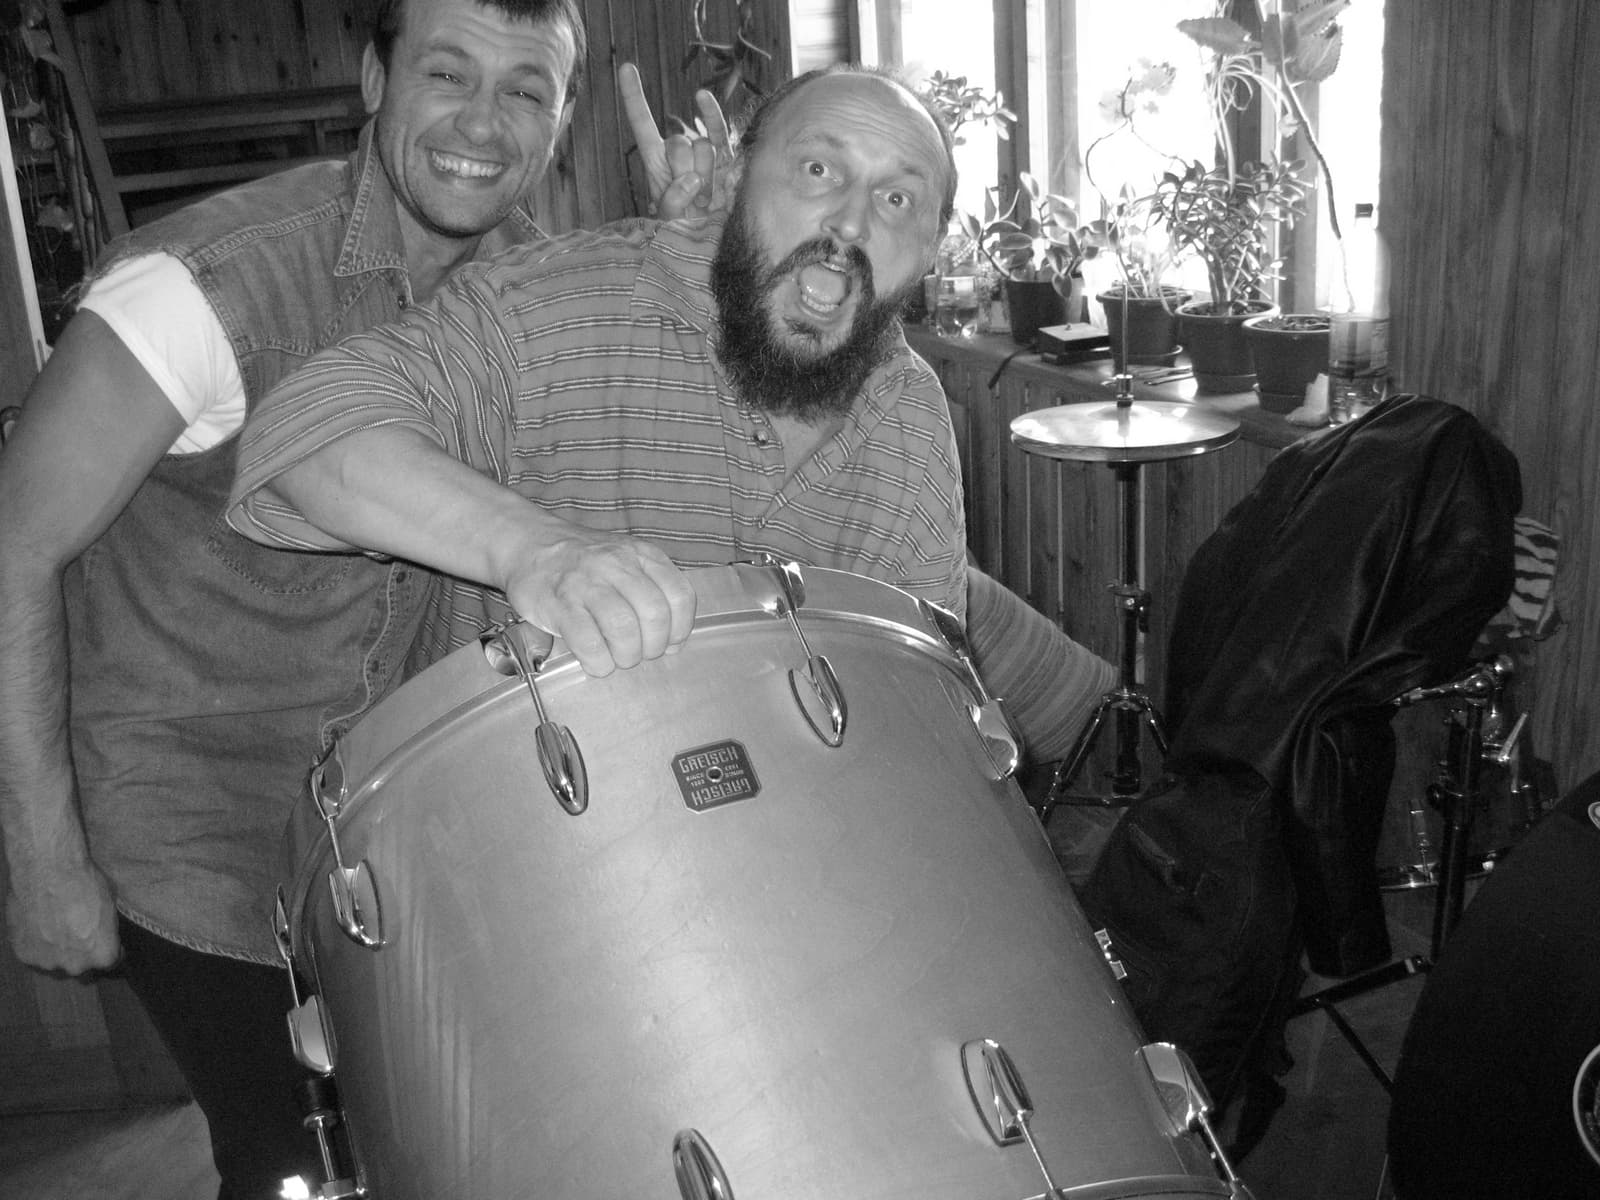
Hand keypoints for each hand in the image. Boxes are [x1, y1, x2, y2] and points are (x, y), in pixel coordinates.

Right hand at [6, 859, 119, 974]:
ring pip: (56, 960)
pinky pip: (34, 952)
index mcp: (103, 955)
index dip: (110, 948)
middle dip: (82, 950)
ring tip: (55, 923)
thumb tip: (104, 934)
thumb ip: (107, 930)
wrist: (47, 871)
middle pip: (82, 965)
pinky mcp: (24, 954)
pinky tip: (38, 922)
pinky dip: (35, 941)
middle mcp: (76, 966)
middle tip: (76, 928)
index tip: (106, 939)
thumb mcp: (111, 906)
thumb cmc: (86, 883)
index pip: (112, 961)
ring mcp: (47, 962)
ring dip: (57, 948)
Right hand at [499, 524, 696, 677]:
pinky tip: (596, 662)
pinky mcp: (558, 603)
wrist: (529, 543)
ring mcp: (586, 582)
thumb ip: (654, 593)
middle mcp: (617, 564)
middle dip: (653, 647)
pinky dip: (599, 662)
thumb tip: (673, 644)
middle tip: (638, 653)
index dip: (680, 630)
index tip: (669, 643)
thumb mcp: (627, 561)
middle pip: (654, 615)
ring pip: (624, 629)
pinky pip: (589, 642)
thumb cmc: (584, 562)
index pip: (680, 596)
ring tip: (617, 658)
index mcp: (642, 554)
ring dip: (626, 655)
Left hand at [618, 61, 734, 219]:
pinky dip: (710, 114)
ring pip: (701, 147)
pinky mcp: (726, 157)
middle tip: (692, 202)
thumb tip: (692, 178)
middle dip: (685, 173)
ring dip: (706, 178)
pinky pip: (718, 131)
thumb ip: (673, 201)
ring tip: (706, 201)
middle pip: (677, 143)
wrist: (713, 238)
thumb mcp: (670, 222)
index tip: (626, 67)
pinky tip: (700, 97)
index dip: (634, 98)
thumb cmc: (685, 231)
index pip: (643, 124)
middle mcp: (678, 150)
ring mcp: (702, 151)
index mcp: (656, 162)